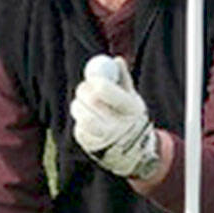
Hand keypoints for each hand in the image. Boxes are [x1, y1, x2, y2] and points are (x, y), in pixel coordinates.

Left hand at [71, 55, 160, 179]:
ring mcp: (104, 138)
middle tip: (83, 88)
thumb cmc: (131, 119)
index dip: (94, 81)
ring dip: (78, 106)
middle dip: (83, 91)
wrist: (135, 153)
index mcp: (129, 109)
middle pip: (90, 100)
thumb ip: (123, 79)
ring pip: (81, 115)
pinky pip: (78, 129)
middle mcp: (117, 125)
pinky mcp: (92, 146)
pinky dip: (80, 122)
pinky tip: (88, 122)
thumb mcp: (132, 99)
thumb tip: (116, 59)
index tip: (92, 80)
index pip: (103, 89)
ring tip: (84, 105)